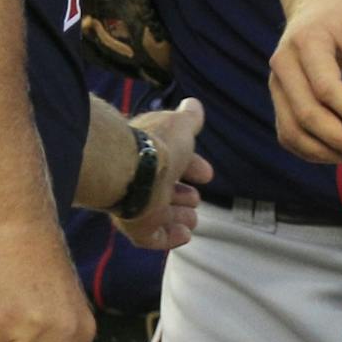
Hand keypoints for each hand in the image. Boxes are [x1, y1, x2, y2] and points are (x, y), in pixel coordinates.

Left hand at [114, 98, 213, 251]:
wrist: (134, 171)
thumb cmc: (159, 146)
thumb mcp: (181, 125)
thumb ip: (189, 117)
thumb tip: (192, 104)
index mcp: (149, 153)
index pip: (172, 161)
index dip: (191, 167)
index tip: (207, 174)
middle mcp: (141, 179)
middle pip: (163, 190)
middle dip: (181, 195)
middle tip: (196, 199)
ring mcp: (137, 205)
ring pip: (158, 214)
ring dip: (177, 218)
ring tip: (193, 220)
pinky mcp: (137, 227)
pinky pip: (153, 236)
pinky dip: (170, 237)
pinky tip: (186, 235)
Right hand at [269, 0, 341, 165]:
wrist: (315, 8)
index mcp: (305, 43)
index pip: (325, 87)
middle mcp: (283, 65)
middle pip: (305, 113)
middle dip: (337, 138)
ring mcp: (276, 84)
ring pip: (291, 130)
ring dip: (322, 151)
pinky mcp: (278, 99)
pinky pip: (287, 134)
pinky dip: (309, 151)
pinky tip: (336, 154)